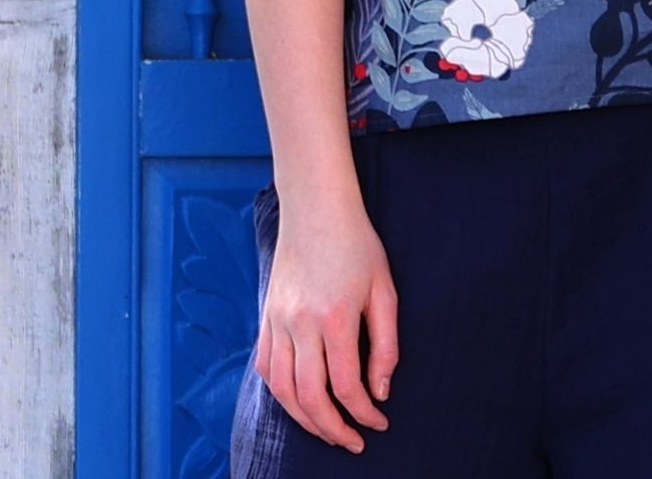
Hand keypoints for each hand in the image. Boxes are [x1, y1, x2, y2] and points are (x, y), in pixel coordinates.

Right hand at [256, 196, 398, 452]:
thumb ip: (385, 344)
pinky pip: (266, 368)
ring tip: (328, 429)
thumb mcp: (384, 289)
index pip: (346, 387)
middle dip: (333, 429)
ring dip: (305, 419)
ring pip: (282, 390)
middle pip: (310, 398)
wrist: (316, 209)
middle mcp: (300, 324)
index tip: (379, 423)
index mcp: (335, 317)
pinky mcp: (266, 317)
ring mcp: (278, 322)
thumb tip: (379, 392)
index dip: (363, 413)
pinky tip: (300, 401)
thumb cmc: (358, 246)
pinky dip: (281, 393)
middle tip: (353, 441)